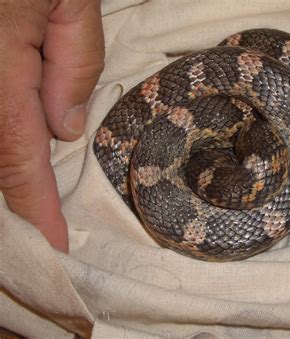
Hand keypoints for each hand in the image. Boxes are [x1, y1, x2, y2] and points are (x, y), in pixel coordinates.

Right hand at [0, 0, 103, 251]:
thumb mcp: (71, 0)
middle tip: (44, 224)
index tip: (56, 240)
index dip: (35, 203)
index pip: (16, 154)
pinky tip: (19, 152)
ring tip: (34, 197)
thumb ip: (70, 65)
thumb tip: (63, 130)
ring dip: (6, 168)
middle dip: (17, 193)